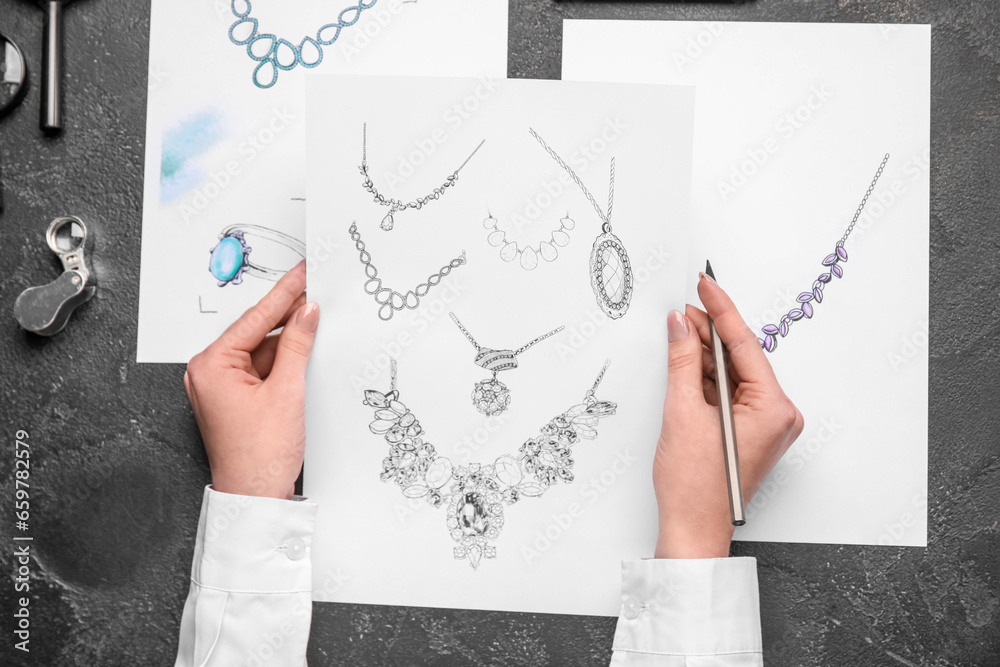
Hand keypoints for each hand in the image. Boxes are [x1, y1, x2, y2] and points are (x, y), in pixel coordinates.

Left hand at [184, 262, 318, 499]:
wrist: (255, 498)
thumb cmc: (259, 457)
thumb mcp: (287, 392)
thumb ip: (298, 345)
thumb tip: (307, 312)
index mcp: (211, 366)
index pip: (255, 319)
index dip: (285, 294)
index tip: (303, 272)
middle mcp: (209, 372)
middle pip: (258, 332)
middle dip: (289, 315)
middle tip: (316, 289)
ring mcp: (221, 386)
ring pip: (263, 350)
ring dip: (291, 340)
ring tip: (320, 319)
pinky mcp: (235, 398)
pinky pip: (262, 369)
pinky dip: (285, 361)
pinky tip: (308, 349)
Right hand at [653, 272, 803, 557]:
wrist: (693, 529)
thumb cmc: (696, 487)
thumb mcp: (683, 412)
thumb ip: (683, 361)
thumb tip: (680, 326)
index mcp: (774, 408)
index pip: (744, 344)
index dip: (721, 310)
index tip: (706, 284)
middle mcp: (778, 414)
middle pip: (741, 357)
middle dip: (710, 331)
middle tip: (683, 307)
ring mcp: (765, 424)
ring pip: (733, 374)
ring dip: (705, 354)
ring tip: (679, 329)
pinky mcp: (750, 431)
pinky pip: (730, 392)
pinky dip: (707, 377)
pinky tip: (686, 359)